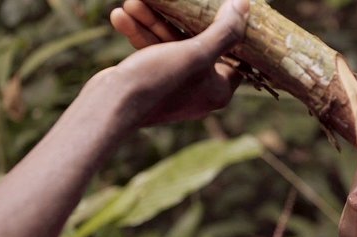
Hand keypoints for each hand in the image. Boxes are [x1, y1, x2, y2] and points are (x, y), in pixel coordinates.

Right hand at [108, 0, 247, 125]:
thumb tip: (244, 5)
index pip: (234, 57)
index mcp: (218, 90)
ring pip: (168, 45)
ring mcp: (175, 87)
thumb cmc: (160, 82)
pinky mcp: (152, 83)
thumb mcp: (197, 52)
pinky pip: (150, 52)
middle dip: (176, 18)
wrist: (112, 106)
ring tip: (133, 2)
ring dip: (150, 21)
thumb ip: (224, 31)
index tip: (220, 10)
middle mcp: (199, 91)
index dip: (228, 32)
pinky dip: (138, 34)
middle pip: (196, 45)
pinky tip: (120, 17)